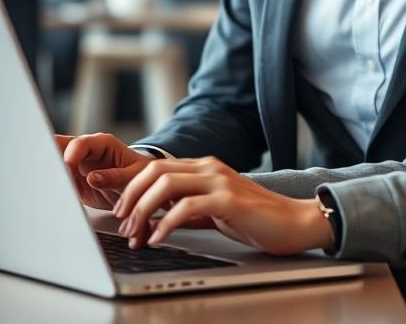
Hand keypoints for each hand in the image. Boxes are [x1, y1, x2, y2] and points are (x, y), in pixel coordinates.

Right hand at [56, 133, 151, 209]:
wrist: (138, 189)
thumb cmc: (139, 176)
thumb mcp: (133, 177)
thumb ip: (115, 177)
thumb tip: (92, 178)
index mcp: (102, 144)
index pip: (80, 143)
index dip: (71, 156)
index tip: (67, 170)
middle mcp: (87, 151)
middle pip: (60, 146)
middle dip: (51, 158)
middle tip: (48, 176)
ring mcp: (77, 164)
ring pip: (55, 162)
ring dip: (51, 174)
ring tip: (49, 187)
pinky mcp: (73, 178)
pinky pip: (58, 179)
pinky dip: (54, 186)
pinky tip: (53, 194)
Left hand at [113, 156, 334, 255]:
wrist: (294, 222)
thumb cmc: (255, 218)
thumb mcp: (213, 209)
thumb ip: (186, 207)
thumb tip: (153, 218)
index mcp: (202, 167)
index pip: (155, 167)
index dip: (128, 183)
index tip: (111, 203)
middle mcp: (208, 167)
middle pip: (154, 171)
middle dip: (130, 196)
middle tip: (122, 222)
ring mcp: (219, 180)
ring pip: (165, 185)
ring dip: (143, 210)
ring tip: (136, 233)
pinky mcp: (228, 199)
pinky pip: (187, 207)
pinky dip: (166, 223)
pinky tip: (158, 238)